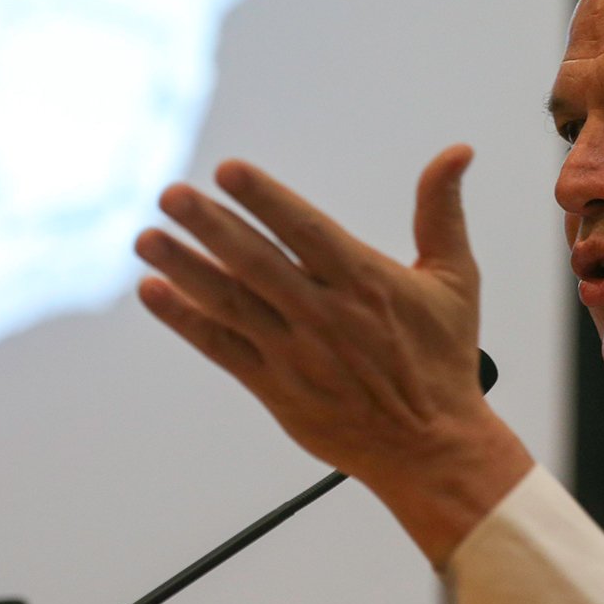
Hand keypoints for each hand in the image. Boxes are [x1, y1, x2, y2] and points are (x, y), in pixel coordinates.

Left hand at [133, 145, 532, 563]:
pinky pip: (222, 349)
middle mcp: (324, 314)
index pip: (305, 230)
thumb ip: (441, 212)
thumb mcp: (454, 280)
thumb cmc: (441, 360)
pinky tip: (154, 293)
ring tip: (146, 238)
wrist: (432, 450)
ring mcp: (296, 353)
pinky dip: (186, 321)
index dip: (265, 199)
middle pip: (256, 262)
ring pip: (230, 303)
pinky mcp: (276, 389)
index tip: (228, 171)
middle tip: (170, 194)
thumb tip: (456, 153)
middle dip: (209, 225)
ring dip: (184, 268)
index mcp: (364, 281)